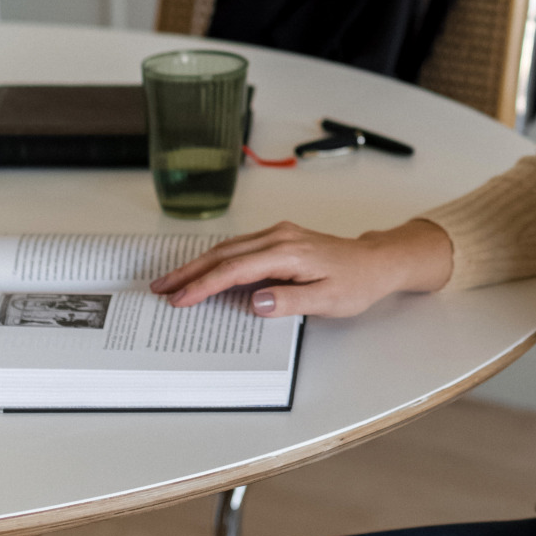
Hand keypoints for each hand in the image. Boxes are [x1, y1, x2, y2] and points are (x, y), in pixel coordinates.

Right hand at [150, 218, 453, 317]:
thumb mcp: (328, 301)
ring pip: (228, 247)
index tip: (180, 299)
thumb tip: (255, 301)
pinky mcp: (280, 238)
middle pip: (224, 253)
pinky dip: (216, 259)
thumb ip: (291, 301)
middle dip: (189, 272)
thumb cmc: (356, 282)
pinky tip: (202, 270)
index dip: (204, 285)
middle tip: (160, 288)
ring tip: (172, 281)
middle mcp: (280, 237)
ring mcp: (279, 234)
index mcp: (289, 252)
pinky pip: (240, 247)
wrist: (375, 262)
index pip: (235, 269)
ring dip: (198, 264)